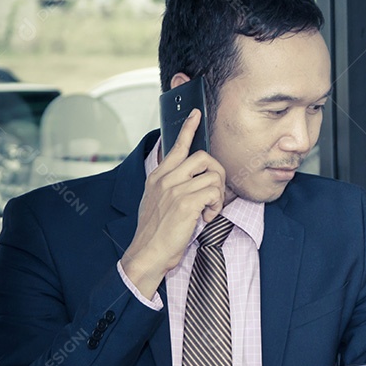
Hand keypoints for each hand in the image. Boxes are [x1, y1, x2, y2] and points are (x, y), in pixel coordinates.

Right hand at [121, 110, 226, 296]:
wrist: (148, 252)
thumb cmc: (157, 231)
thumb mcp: (157, 201)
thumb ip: (170, 185)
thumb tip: (192, 179)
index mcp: (158, 176)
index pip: (176, 146)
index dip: (189, 129)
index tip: (197, 113)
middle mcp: (166, 179)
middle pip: (204, 158)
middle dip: (218, 174)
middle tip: (214, 193)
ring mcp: (175, 189)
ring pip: (214, 176)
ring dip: (218, 196)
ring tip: (208, 210)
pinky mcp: (186, 202)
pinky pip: (214, 192)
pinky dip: (216, 206)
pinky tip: (206, 217)